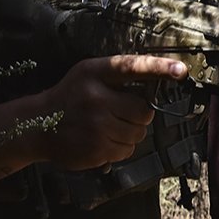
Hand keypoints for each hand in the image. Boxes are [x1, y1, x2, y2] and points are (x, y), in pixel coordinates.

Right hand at [34, 55, 186, 170]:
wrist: (37, 125)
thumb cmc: (71, 96)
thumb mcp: (88, 74)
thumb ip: (118, 76)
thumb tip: (157, 82)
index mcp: (95, 73)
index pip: (133, 67)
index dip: (160, 68)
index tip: (181, 70)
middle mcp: (96, 98)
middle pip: (144, 110)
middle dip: (139, 114)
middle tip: (120, 112)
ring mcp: (96, 126)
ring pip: (138, 133)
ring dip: (130, 132)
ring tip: (107, 126)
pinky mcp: (96, 150)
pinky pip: (127, 151)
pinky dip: (120, 148)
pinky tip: (101, 140)